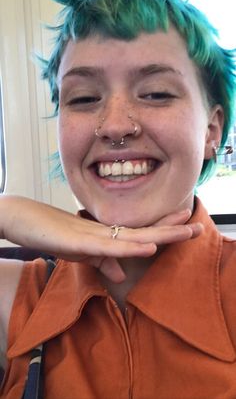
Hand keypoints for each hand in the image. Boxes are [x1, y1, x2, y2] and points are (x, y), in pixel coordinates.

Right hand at [0, 196, 202, 281]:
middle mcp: (105, 232)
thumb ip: (103, 261)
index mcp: (107, 235)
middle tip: (198, 224)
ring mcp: (94, 235)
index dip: (163, 229)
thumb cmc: (52, 234)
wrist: (24, 220)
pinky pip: (109, 246)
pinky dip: (130, 248)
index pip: (141, 232)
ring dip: (162, 234)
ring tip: (186, 230)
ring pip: (133, 236)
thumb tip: (121, 272)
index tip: (185, 225)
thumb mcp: (81, 253)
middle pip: (145, 231)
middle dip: (172, 228)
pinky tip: (149, 247)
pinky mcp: (80, 242)